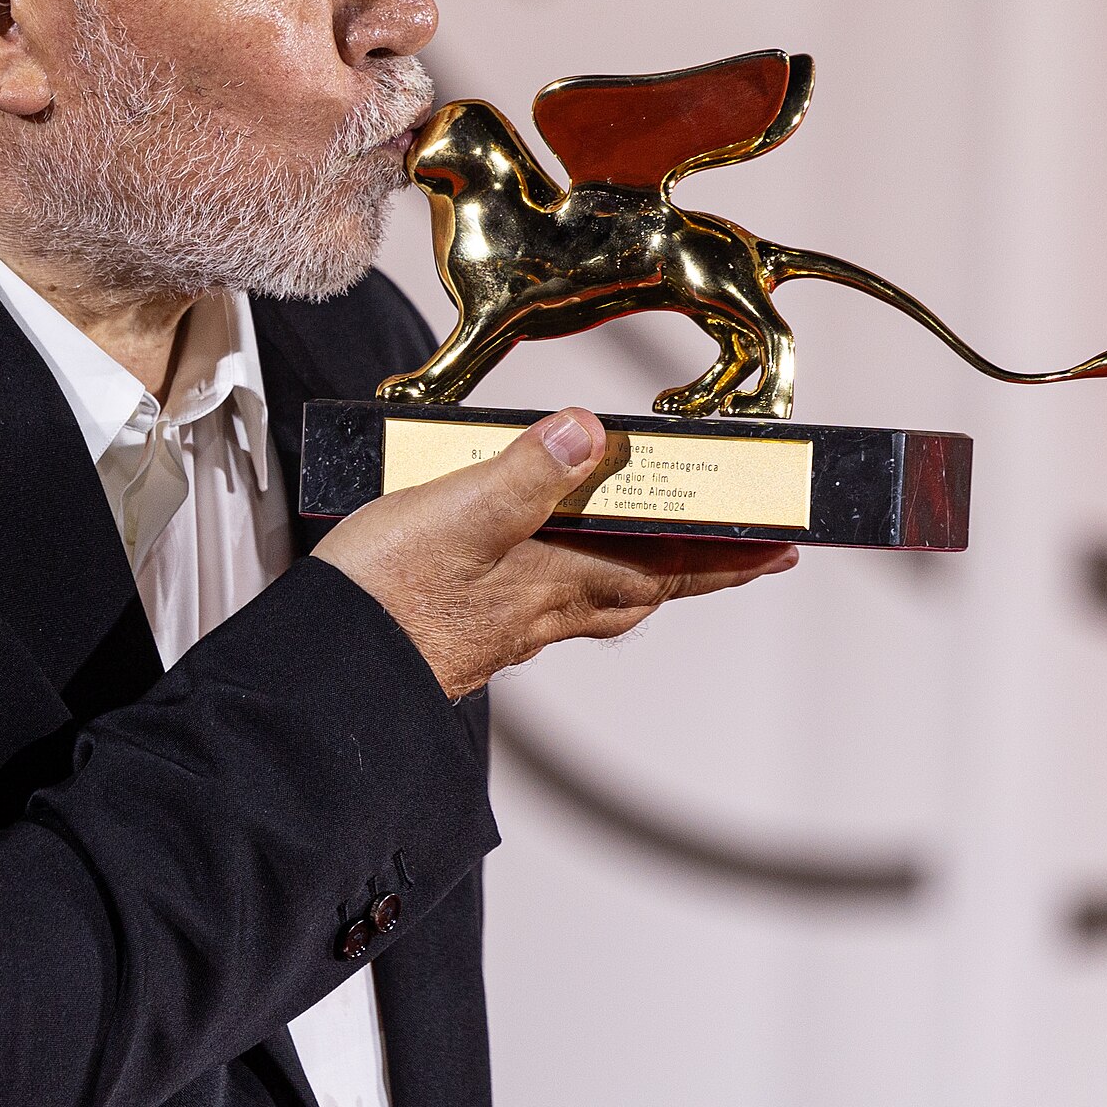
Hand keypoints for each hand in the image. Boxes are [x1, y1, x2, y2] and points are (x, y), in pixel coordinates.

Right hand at [312, 408, 796, 698]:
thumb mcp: (459, 513)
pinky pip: (546, 597)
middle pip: (644, 586)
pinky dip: (571, 573)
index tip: (785, 546)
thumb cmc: (385, 599)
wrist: (322, 673)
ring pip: (597, 595)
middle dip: (697, 565)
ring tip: (658, 545)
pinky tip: (543, 557)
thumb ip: (528, 474)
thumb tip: (594, 433)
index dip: (731, 556)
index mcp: (558, 580)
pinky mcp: (468, 625)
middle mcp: (544, 609)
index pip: (670, 567)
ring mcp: (507, 623)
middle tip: (740, 546)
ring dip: (640, 570)